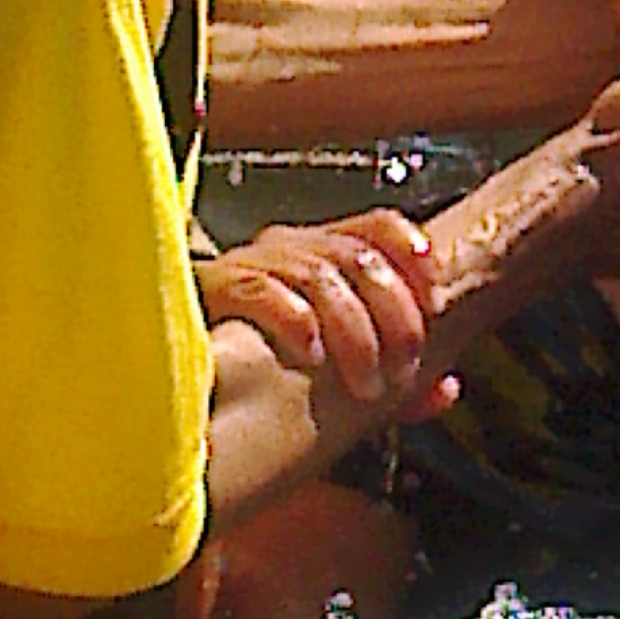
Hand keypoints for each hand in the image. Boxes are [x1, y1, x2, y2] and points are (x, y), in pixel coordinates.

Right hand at [196, 209, 454, 411]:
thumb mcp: (333, 375)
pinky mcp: (208, 290)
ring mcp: (245, 264)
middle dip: (393, 316)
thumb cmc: (259, 379)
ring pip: (317, 274)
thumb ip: (389, 379)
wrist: (174, 392)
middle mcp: (284, 248)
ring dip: (354, 332)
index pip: (377, 226)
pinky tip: (310, 353)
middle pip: (357, 256)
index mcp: (317, 255)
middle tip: (403, 370)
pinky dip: (292, 317)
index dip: (412, 252)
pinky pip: (257, 287)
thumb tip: (446, 389)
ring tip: (367, 384)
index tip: (436, 297)